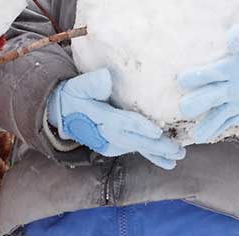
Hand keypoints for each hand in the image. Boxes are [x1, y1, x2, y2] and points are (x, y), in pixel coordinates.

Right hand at [48, 68, 185, 168]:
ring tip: (177, 157)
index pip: (121, 123)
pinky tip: (167, 161)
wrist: (61, 114)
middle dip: (156, 146)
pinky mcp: (113, 145)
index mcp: (98, 117)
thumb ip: (91, 83)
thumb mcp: (78, 85)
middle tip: (177, 151)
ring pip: (136, 147)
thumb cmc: (74, 95)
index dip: (139, 127)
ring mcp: (109, 142)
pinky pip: (134, 150)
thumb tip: (106, 78)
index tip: (157, 131)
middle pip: (133, 140)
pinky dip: (151, 156)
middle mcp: (105, 134)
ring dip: (157, 153)